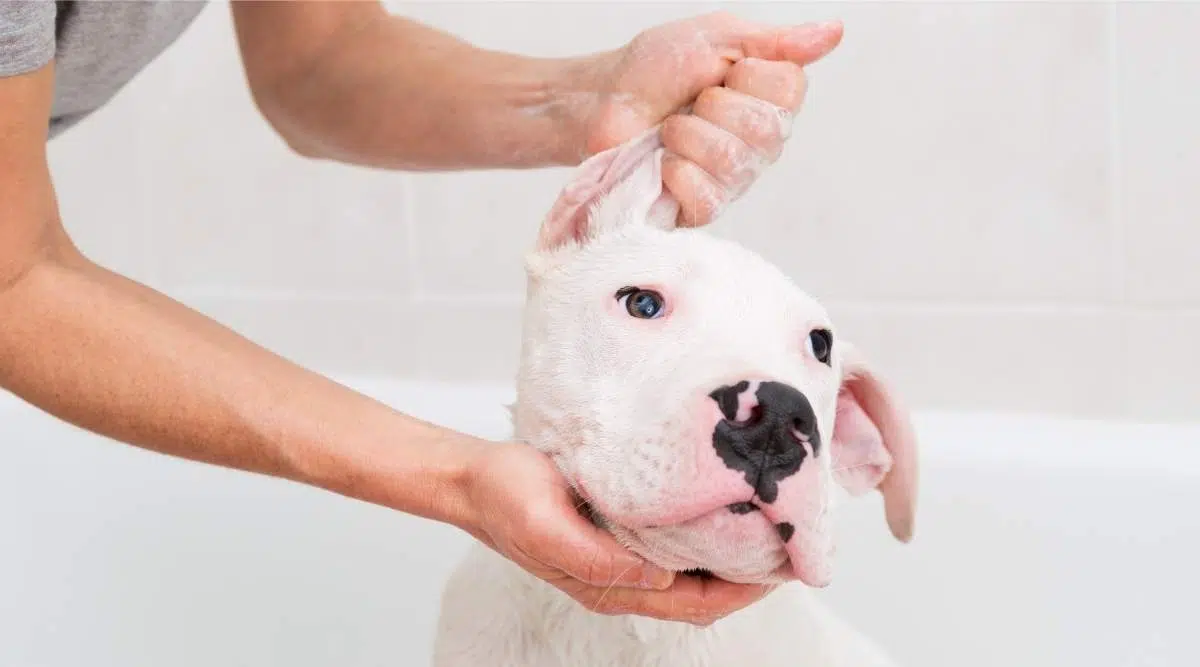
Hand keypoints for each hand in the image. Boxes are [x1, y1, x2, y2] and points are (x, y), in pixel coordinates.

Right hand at [459, 440, 774, 624]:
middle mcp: (621, 579)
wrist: (473, 478)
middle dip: (749, 578)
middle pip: (702, 594)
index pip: (695, 604)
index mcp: (609, 586)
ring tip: (767, 525)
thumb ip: (595, 558)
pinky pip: (672, 545)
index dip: (743, 593)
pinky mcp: (615, 531)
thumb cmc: (506, 498)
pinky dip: (705, 535)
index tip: (783, 568)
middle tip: (790, 544)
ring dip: (730, 557)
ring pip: (691, 572)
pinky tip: (721, 507)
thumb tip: (657, 578)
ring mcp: (619, 557)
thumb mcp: (544, 525)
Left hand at [576, 12, 843, 225]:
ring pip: (733, 161)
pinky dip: (676, 172)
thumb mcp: (715, 38)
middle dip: (713, 107)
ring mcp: (734, 181)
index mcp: (771, 100)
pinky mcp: (702, 209)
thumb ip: (775, 42)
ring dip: (687, 135)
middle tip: (690, 103)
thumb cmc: (654, 70)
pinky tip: (663, 163)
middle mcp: (761, 145)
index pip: (790, 91)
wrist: (600, 102)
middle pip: (765, 131)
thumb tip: (834, 32)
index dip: (747, 76)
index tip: (720, 72)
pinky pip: (707, 196)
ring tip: (669, 130)